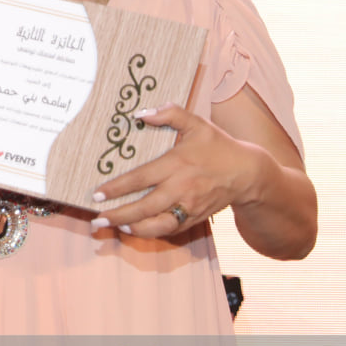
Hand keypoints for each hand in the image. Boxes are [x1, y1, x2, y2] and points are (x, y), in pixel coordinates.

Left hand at [90, 104, 262, 238]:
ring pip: (158, 225)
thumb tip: (141, 113)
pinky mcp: (196, 218)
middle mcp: (181, 188)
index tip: (97, 194)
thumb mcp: (197, 123)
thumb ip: (170, 113)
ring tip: (115, 226)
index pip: (140, 179)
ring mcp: (190, 206)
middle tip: (97, 219)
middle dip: (119, 215)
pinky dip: (153, 232)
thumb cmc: (218, 146)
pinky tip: (137, 230)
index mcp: (177, 164)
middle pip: (145, 207)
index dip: (116, 188)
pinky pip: (172, 229)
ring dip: (135, 229)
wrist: (248, 173)